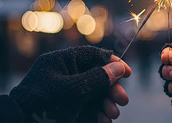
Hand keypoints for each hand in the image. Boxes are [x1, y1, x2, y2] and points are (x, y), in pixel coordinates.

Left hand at [10, 46, 131, 122]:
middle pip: (96, 76)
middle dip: (111, 89)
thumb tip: (119, 68)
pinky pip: (86, 106)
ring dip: (106, 104)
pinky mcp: (64, 107)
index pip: (92, 55)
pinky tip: (104, 121)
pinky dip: (96, 113)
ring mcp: (64, 92)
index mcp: (62, 61)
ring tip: (112, 115)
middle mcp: (64, 74)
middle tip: (122, 101)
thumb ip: (97, 78)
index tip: (128, 73)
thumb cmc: (42, 105)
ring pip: (93, 93)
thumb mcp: (74, 91)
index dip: (112, 63)